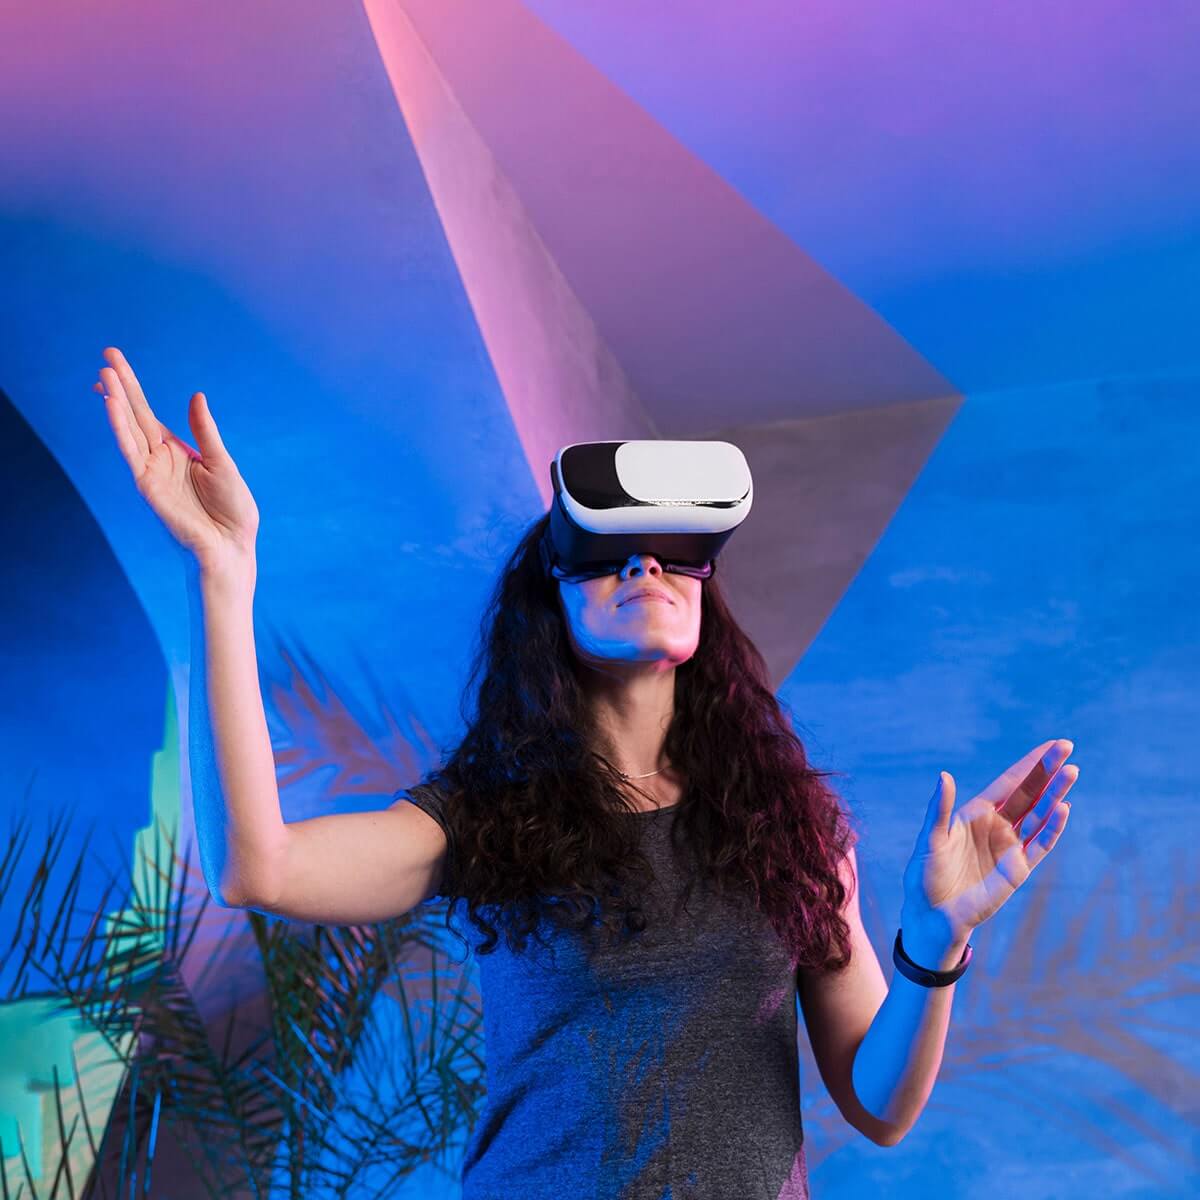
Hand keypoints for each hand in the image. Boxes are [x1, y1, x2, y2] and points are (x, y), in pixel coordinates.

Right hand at [94, 347, 259, 571]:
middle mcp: (160, 459)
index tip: (115, 361)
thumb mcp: (222, 462)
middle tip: (106, 356)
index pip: (148, 414)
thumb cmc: (232, 510)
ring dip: (116, 403)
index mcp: (177, 452)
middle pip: (135, 415)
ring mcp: (151, 471)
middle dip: (121, 386)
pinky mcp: (148, 486)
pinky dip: (120, 429)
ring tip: (105, 375)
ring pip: (129, 430)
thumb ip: (205, 431)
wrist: (231, 546)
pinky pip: (131, 452)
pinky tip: (112, 406)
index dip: (133, 388)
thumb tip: (196, 396)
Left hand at [901, 739, 1078, 950]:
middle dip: (1047, 771)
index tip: (1052, 745)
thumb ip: (939, 808)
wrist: (933, 915)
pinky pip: (1040, 845)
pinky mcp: (1018, 869)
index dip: (1029, 763)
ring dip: (1055, 795)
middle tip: (1068, 748)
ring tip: (1071, 772)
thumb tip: (943, 775)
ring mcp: (1010, 846)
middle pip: (1029, 793)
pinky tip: (1062, 809)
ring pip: (1039, 815)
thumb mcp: (931, 838)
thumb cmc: (925, 875)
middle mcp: (996, 826)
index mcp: (975, 813)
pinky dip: (1052, 828)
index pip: (1009, 782)